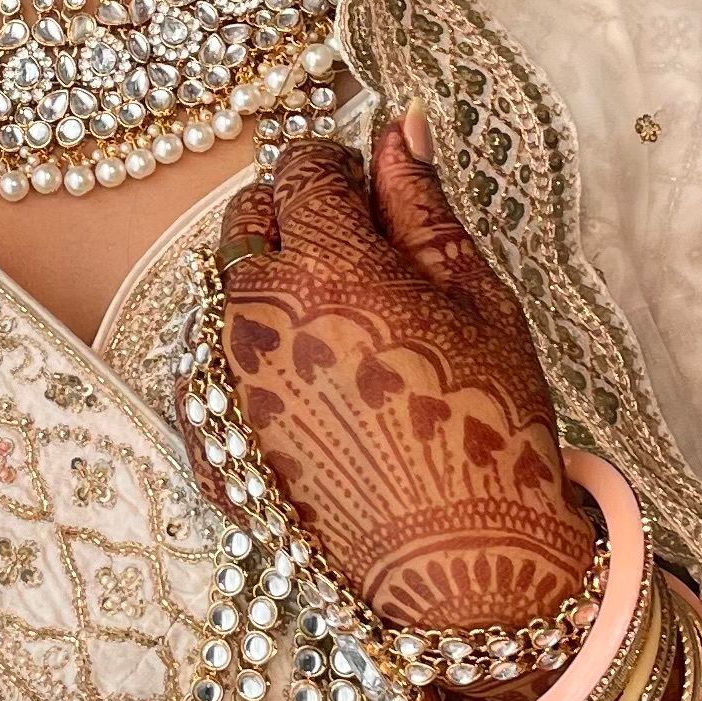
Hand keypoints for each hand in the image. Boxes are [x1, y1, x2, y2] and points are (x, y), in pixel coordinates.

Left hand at [197, 116, 597, 654]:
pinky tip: (317, 390)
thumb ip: (422, 207)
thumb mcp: (475, 300)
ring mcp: (223, 386)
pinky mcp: (213, 443)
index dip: (343, 170)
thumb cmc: (488, 431)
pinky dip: (253, 360)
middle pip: (249, 220)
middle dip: (298, 218)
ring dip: (273, 288)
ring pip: (227, 294)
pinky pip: (213, 368)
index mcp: (324, 268)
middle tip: (362, 258)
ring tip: (347, 334)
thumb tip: (397, 127)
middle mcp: (254, 318)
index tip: (373, 193)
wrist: (465, 573)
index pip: (302, 168)